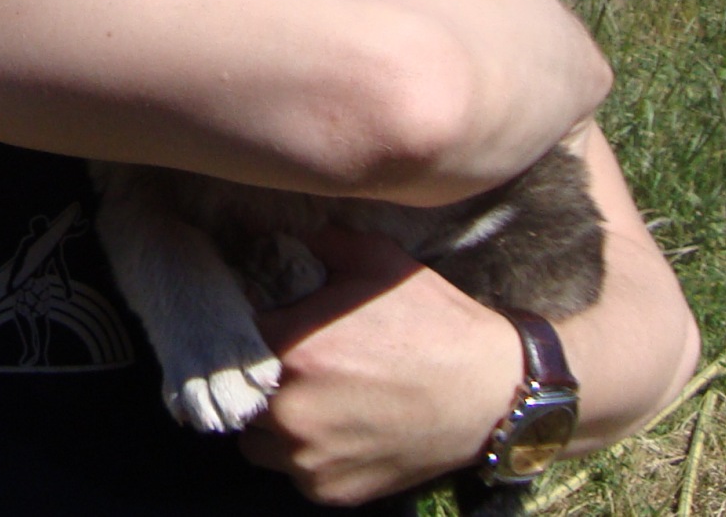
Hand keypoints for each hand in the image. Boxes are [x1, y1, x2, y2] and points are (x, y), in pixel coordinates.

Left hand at [238, 228, 522, 505]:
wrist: (492, 396)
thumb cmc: (436, 324)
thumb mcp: (380, 261)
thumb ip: (323, 243)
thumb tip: (287, 233)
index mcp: (294, 347)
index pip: (233, 335)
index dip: (246, 328)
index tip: (265, 325)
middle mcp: (291, 408)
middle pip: (240, 393)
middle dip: (260, 377)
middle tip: (295, 366)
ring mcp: (307, 457)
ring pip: (258, 440)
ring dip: (274, 423)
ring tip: (315, 401)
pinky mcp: (328, 491)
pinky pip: (294, 472)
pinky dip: (308, 455)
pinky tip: (342, 431)